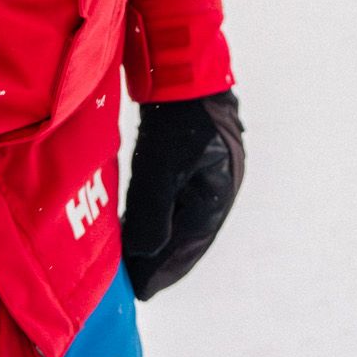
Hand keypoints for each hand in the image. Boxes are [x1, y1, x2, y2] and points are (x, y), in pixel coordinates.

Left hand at [123, 90, 244, 299]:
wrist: (182, 65)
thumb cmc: (176, 119)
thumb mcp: (161, 169)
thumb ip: (154, 213)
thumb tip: (145, 253)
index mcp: (220, 191)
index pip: (191, 243)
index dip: (167, 268)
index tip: (143, 291)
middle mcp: (219, 183)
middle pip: (189, 232)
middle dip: (164, 258)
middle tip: (138, 282)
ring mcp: (207, 167)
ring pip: (182, 214)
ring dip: (161, 237)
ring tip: (137, 259)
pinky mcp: (191, 153)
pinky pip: (175, 195)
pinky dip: (160, 214)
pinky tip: (141, 222)